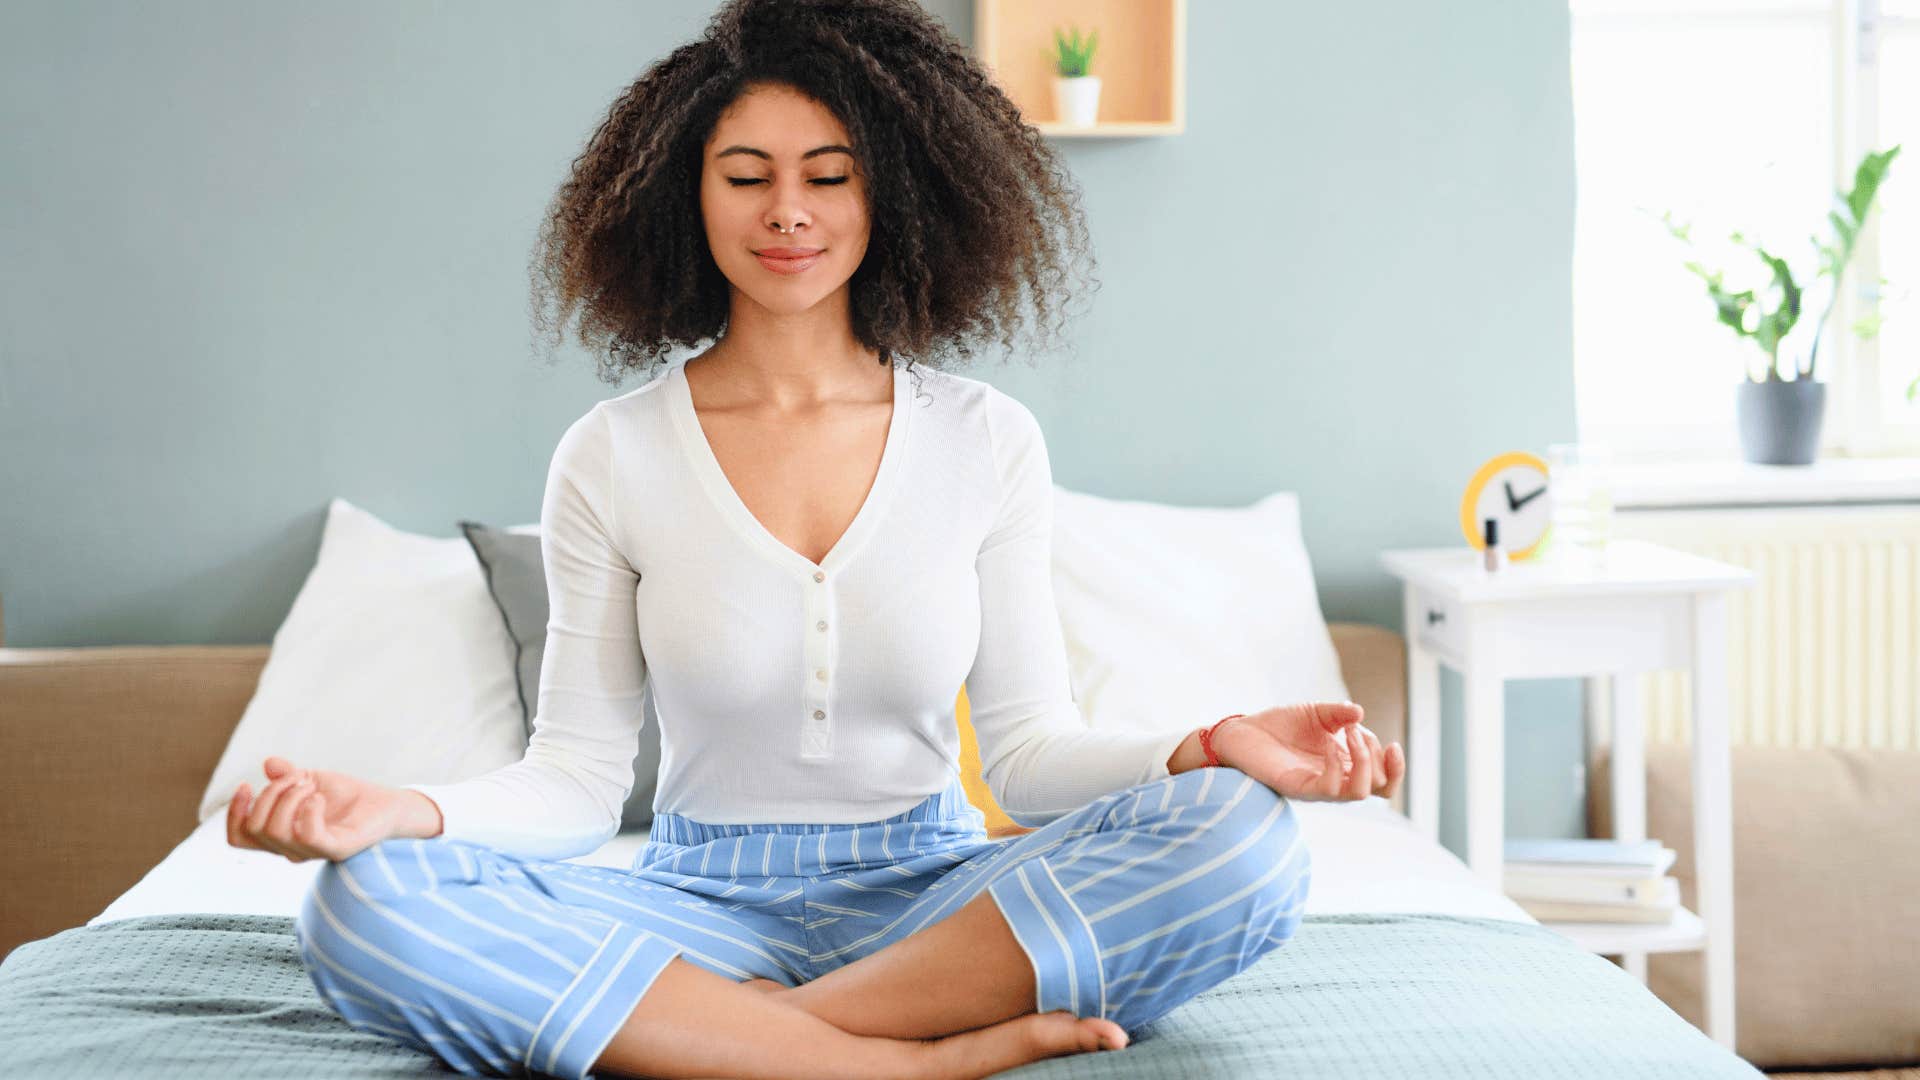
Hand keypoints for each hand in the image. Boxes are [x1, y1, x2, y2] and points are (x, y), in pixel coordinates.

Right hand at [225, 756, 407, 862]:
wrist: (386, 803)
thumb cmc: (346, 796)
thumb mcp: (309, 779)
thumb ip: (286, 775)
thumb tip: (269, 764)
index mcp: (280, 835)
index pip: (239, 837)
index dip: (234, 812)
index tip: (246, 784)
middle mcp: (291, 849)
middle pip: (256, 828)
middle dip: (270, 793)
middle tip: (299, 778)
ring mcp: (313, 852)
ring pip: (275, 831)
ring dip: (289, 797)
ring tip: (311, 785)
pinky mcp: (336, 850)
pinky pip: (307, 836)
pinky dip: (308, 809)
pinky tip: (320, 797)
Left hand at [1209, 702, 1404, 802]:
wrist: (1242, 732)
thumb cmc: (1279, 725)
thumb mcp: (1316, 713)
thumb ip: (1340, 714)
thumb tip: (1361, 714)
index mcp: (1346, 765)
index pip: (1384, 780)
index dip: (1395, 766)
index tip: (1391, 743)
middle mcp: (1337, 779)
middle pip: (1380, 787)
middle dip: (1379, 755)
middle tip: (1356, 732)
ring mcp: (1319, 786)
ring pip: (1360, 792)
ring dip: (1365, 761)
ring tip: (1350, 735)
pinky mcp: (1299, 787)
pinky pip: (1329, 789)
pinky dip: (1338, 767)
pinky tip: (1331, 747)